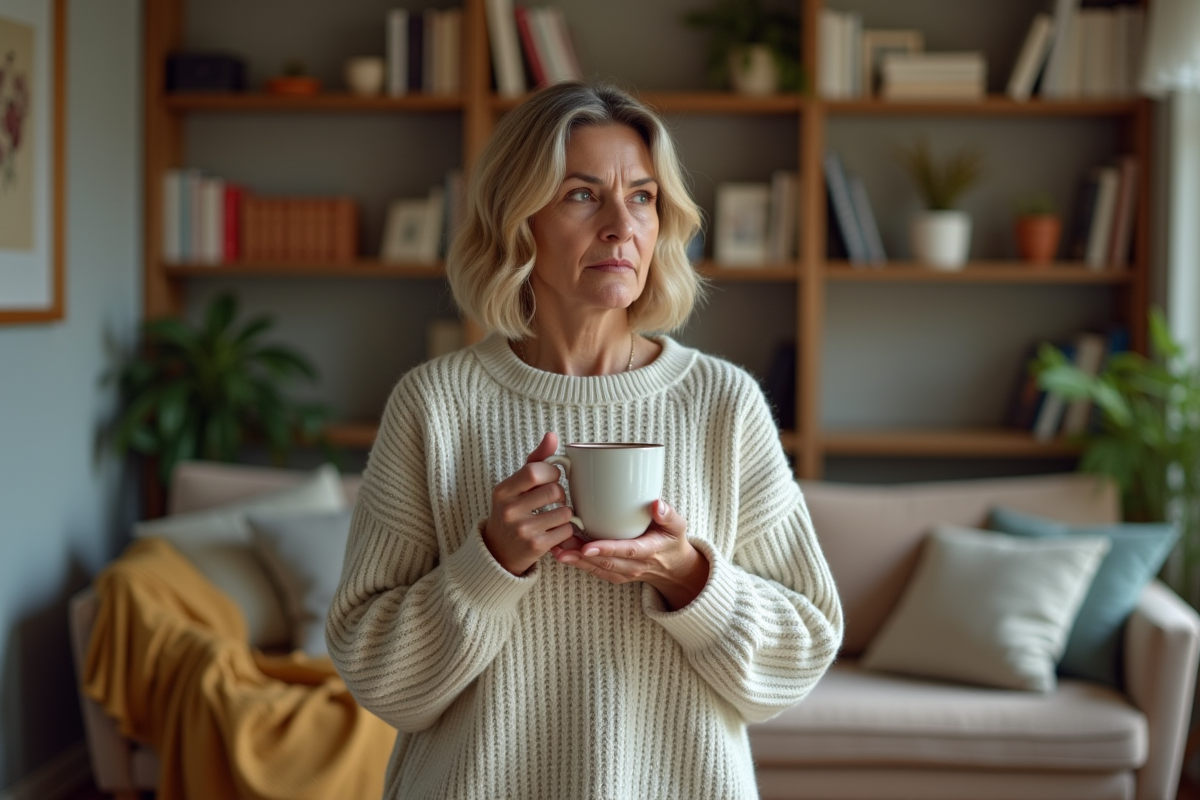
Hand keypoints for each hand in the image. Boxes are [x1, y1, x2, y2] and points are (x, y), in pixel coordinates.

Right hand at [483, 432, 579, 575]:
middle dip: (560, 493)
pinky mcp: (536, 546)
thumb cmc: (512, 511)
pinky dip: (565, 529)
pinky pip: (566, 530)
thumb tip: (552, 435)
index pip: (534, 471)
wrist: (499, 552)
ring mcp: (522, 530)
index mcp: (503, 491)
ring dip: (565, 512)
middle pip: (554, 490)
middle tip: (553, 498)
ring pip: (565, 511)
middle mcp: (509, 510)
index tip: (551, 477)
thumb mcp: (516, 486)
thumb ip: (535, 460)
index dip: (551, 472)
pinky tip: (553, 530)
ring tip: (553, 515)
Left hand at [551, 500, 709, 609]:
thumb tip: (656, 504)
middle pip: (606, 562)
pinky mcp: (615, 575)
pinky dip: (578, 564)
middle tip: (560, 544)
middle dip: (581, 555)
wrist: (674, 568)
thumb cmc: (672, 541)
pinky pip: (595, 571)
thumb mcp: (677, 526)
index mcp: (649, 551)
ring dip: (575, 561)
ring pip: (597, 569)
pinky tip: (562, 554)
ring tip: (556, 549)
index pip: (627, 551)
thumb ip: (668, 515)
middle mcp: (635, 566)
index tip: (587, 547)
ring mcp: (624, 573)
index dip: (607, 549)